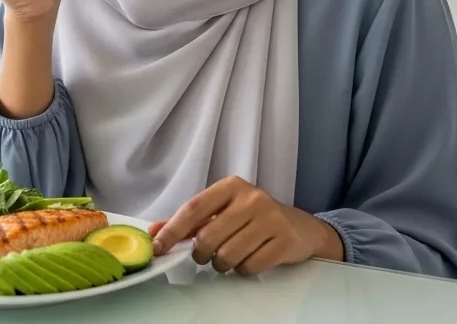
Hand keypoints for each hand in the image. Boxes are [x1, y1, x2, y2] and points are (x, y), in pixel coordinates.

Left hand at [148, 176, 343, 275]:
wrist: (302, 228)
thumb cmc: (255, 218)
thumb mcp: (223, 210)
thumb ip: (190, 221)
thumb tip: (154, 231)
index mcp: (232, 186)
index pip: (194, 208)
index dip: (172, 230)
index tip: (157, 246)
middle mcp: (252, 199)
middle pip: (208, 237)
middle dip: (201, 254)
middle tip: (206, 255)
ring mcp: (271, 219)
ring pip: (227, 256)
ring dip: (222, 264)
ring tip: (230, 256)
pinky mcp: (285, 241)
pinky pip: (250, 267)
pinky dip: (244, 270)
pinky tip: (250, 259)